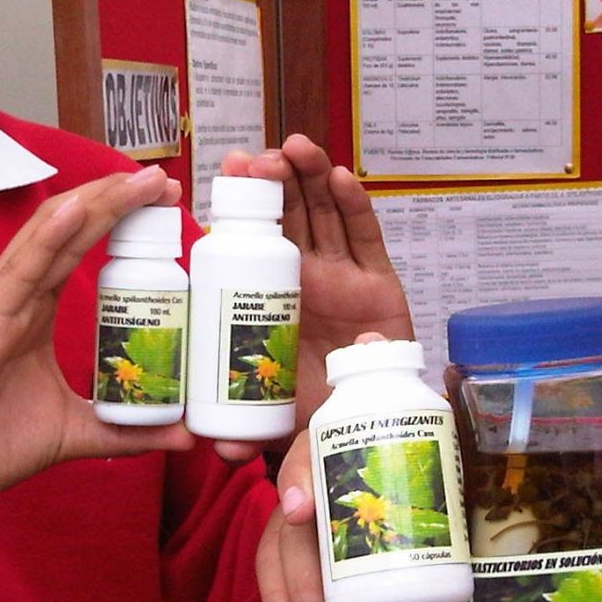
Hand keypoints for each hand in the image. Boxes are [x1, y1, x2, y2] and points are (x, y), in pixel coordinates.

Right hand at [0, 167, 194, 508]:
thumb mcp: (72, 432)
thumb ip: (125, 429)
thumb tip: (183, 434)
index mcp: (34, 310)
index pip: (81, 249)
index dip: (121, 222)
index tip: (167, 206)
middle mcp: (17, 295)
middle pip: (71, 230)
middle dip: (117, 200)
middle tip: (164, 181)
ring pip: (51, 237)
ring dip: (96, 204)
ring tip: (136, 180)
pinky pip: (21, 270)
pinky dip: (48, 237)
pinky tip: (76, 210)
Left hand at [220, 134, 413, 434]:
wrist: (371, 419)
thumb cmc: (320, 409)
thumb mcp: (281, 421)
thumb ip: (257, 436)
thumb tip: (226, 453)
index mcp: (272, 298)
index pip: (251, 242)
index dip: (238, 207)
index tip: (222, 175)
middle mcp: (305, 277)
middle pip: (286, 216)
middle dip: (271, 181)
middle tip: (253, 157)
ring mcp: (342, 275)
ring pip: (323, 214)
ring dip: (308, 177)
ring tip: (292, 149)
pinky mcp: (380, 282)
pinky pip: (366, 237)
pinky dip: (355, 205)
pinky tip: (339, 177)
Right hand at [257, 418, 453, 601]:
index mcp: (382, 482)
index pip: (332, 450)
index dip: (306, 471)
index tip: (300, 510)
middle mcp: (340, 493)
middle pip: (301, 501)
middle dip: (303, 560)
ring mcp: (311, 523)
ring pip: (279, 539)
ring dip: (290, 591)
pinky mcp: (290, 554)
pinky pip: (270, 569)